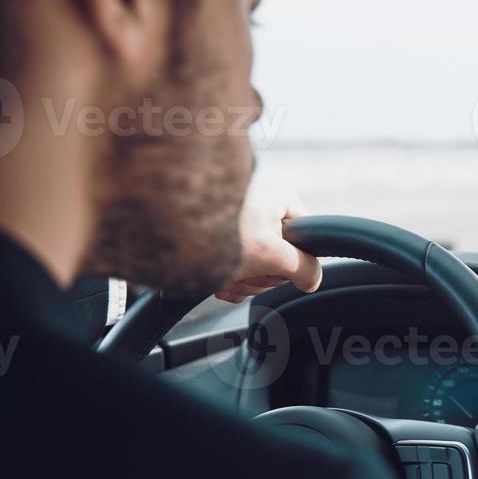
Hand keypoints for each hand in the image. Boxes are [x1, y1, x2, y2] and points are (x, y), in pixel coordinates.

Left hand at [215, 182, 321, 302]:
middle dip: (260, 276)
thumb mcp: (271, 255)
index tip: (276, 270)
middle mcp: (262, 203)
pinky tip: (214, 279)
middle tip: (244, 275)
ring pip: (256, 263)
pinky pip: (235, 262)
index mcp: (281, 198)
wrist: (162, 227)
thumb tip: (315, 279)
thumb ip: (303, 269)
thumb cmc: (215, 232)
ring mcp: (239, 218)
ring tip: (223, 277)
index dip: (294, 262)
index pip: (307, 238)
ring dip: (241, 280)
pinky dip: (225, 277)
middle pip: (280, 255)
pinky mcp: (218, 233)